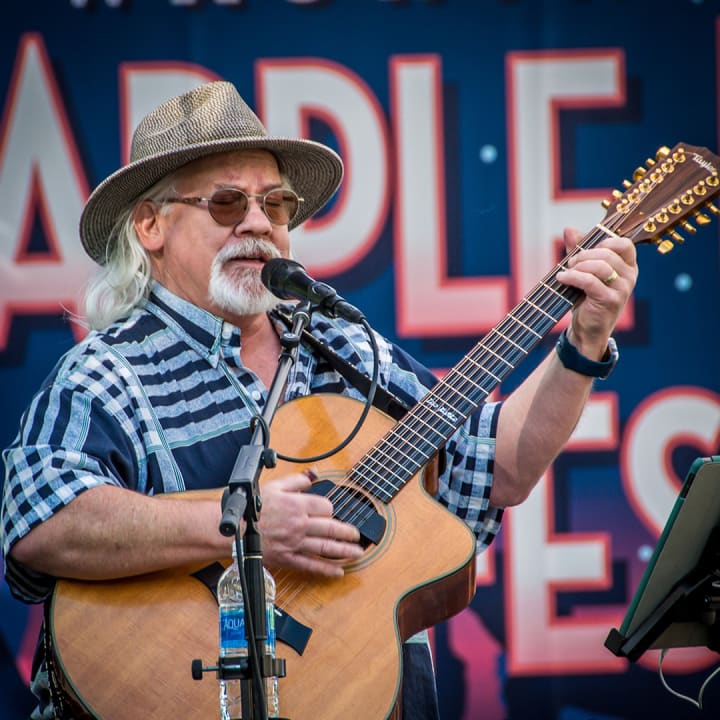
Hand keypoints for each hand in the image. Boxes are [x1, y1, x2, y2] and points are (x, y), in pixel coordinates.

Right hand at [257, 472, 363, 577]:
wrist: (234, 530)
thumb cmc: (252, 508)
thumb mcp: (276, 486)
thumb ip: (297, 481)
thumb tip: (313, 475)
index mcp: (297, 505)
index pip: (325, 507)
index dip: (330, 509)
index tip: (330, 512)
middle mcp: (299, 524)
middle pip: (331, 528)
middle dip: (347, 532)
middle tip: (357, 536)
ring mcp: (295, 543)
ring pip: (325, 547)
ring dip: (344, 551)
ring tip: (357, 553)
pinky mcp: (288, 558)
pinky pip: (311, 565)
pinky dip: (326, 569)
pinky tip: (338, 571)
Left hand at [555, 227, 637, 357]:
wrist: (587, 330)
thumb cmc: (586, 299)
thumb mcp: (583, 271)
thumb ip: (578, 249)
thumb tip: (569, 228)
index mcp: (628, 267)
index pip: (624, 244)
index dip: (604, 241)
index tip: (586, 250)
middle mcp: (630, 276)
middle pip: (607, 252)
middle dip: (583, 254)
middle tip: (570, 263)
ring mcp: (622, 289)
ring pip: (600, 265)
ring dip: (578, 265)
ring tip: (566, 272)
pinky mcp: (610, 300)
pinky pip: (590, 281)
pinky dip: (572, 277)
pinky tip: (562, 279)